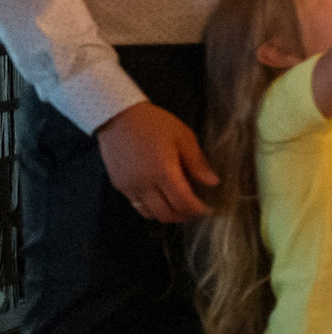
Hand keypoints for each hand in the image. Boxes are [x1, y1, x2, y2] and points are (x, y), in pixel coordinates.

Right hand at [96, 101, 216, 222]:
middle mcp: (144, 185)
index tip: (208, 208)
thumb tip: (212, 182)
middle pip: (166, 214)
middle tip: (196, 210)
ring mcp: (129, 188)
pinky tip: (162, 199)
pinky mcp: (119, 186)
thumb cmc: (155, 124)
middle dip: (184, 216)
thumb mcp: (183, 137)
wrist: (118, 117)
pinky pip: (137, 206)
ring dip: (167, 215)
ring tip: (180, 207)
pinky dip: (152, 209)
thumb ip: (197, 162)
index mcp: (163, 172)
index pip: (183, 202)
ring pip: (150, 214)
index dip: (197, 209)